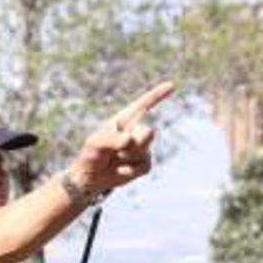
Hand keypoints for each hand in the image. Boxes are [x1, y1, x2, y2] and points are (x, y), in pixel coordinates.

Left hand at [67, 81, 175, 195]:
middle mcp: (134, 131)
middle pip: (147, 133)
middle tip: (118, 151)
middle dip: (135, 144)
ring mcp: (141, 147)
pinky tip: (120, 170)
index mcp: (123, 120)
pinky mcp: (143, 164)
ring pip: (145, 150)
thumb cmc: (91, 155)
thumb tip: (129, 139)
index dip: (157, 95)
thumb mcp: (95, 144)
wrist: (91, 178)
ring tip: (115, 159)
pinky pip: (145, 166)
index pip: (143, 105)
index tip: (171, 85)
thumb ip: (111, 139)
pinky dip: (131, 170)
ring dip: (128, 157)